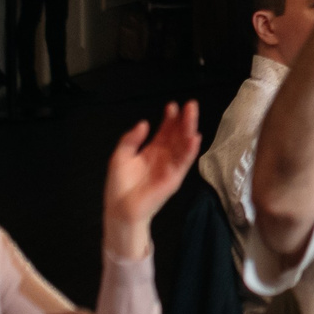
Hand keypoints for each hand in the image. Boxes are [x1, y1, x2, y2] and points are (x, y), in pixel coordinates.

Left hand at [103, 102, 201, 259]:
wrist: (120, 208)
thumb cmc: (119, 185)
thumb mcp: (120, 156)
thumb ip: (131, 139)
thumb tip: (144, 123)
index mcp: (152, 151)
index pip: (165, 131)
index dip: (169, 119)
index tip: (172, 106)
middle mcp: (164, 157)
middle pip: (177, 135)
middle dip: (184, 120)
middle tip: (190, 105)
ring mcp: (171, 167)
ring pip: (183, 145)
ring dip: (190, 129)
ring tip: (193, 114)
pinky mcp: (174, 178)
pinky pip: (184, 162)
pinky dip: (190, 150)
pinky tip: (194, 138)